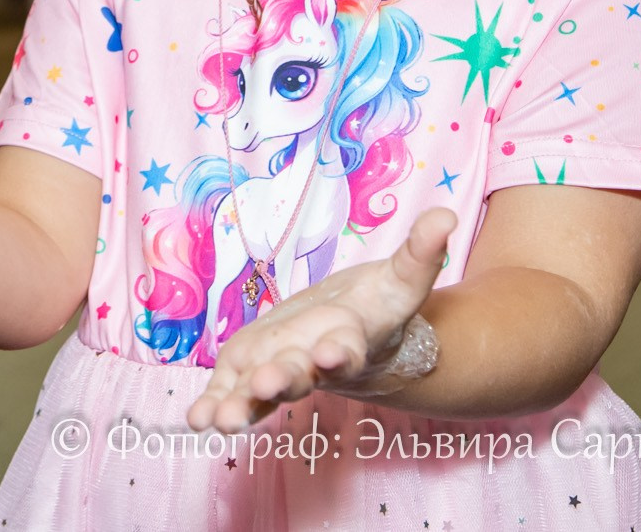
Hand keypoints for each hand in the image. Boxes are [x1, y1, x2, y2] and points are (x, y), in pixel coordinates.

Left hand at [186, 208, 456, 433]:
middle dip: (282, 379)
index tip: (331, 354)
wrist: (350, 336)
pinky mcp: (250, 371)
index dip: (340, 353)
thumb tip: (444, 217)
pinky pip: (232, 391)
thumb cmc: (376, 309)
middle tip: (266, 385)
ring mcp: (280, 371)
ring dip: (239, 405)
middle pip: (299, 375)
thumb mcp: (400, 280)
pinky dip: (214, 404)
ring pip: (259, 392)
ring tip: (217, 421)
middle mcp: (313, 366)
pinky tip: (196, 420)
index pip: (347, 350)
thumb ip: (420, 254)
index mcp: (350, 342)